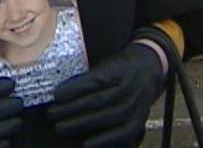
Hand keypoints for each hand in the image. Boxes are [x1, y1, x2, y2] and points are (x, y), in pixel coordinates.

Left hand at [47, 43, 163, 146]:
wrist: (150, 67)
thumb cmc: (121, 66)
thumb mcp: (106, 63)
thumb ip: (89, 77)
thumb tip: (62, 92)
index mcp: (119, 69)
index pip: (94, 80)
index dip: (74, 89)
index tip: (56, 95)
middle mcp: (129, 86)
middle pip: (99, 100)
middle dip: (72, 109)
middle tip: (52, 114)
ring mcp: (136, 104)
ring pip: (108, 116)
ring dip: (82, 124)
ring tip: (61, 127)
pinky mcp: (139, 119)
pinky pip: (123, 132)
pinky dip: (105, 139)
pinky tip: (87, 144)